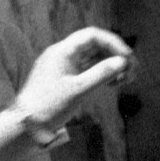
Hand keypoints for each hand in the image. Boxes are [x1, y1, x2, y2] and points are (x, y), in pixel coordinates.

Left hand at [15, 27, 134, 127]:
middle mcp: (63, 55)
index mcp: (62, 51)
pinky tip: (113, 84)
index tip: (128, 57)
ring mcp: (64, 67)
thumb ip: (102, 73)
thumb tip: (123, 62)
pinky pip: (88, 70)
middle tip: (132, 70)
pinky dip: (102, 74)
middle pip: (94, 46)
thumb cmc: (49, 105)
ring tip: (126, 79)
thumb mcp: (79, 90)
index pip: (92, 36)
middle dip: (115, 55)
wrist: (27, 124)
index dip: (113, 43)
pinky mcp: (66, 79)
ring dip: (111, 65)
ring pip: (93, 58)